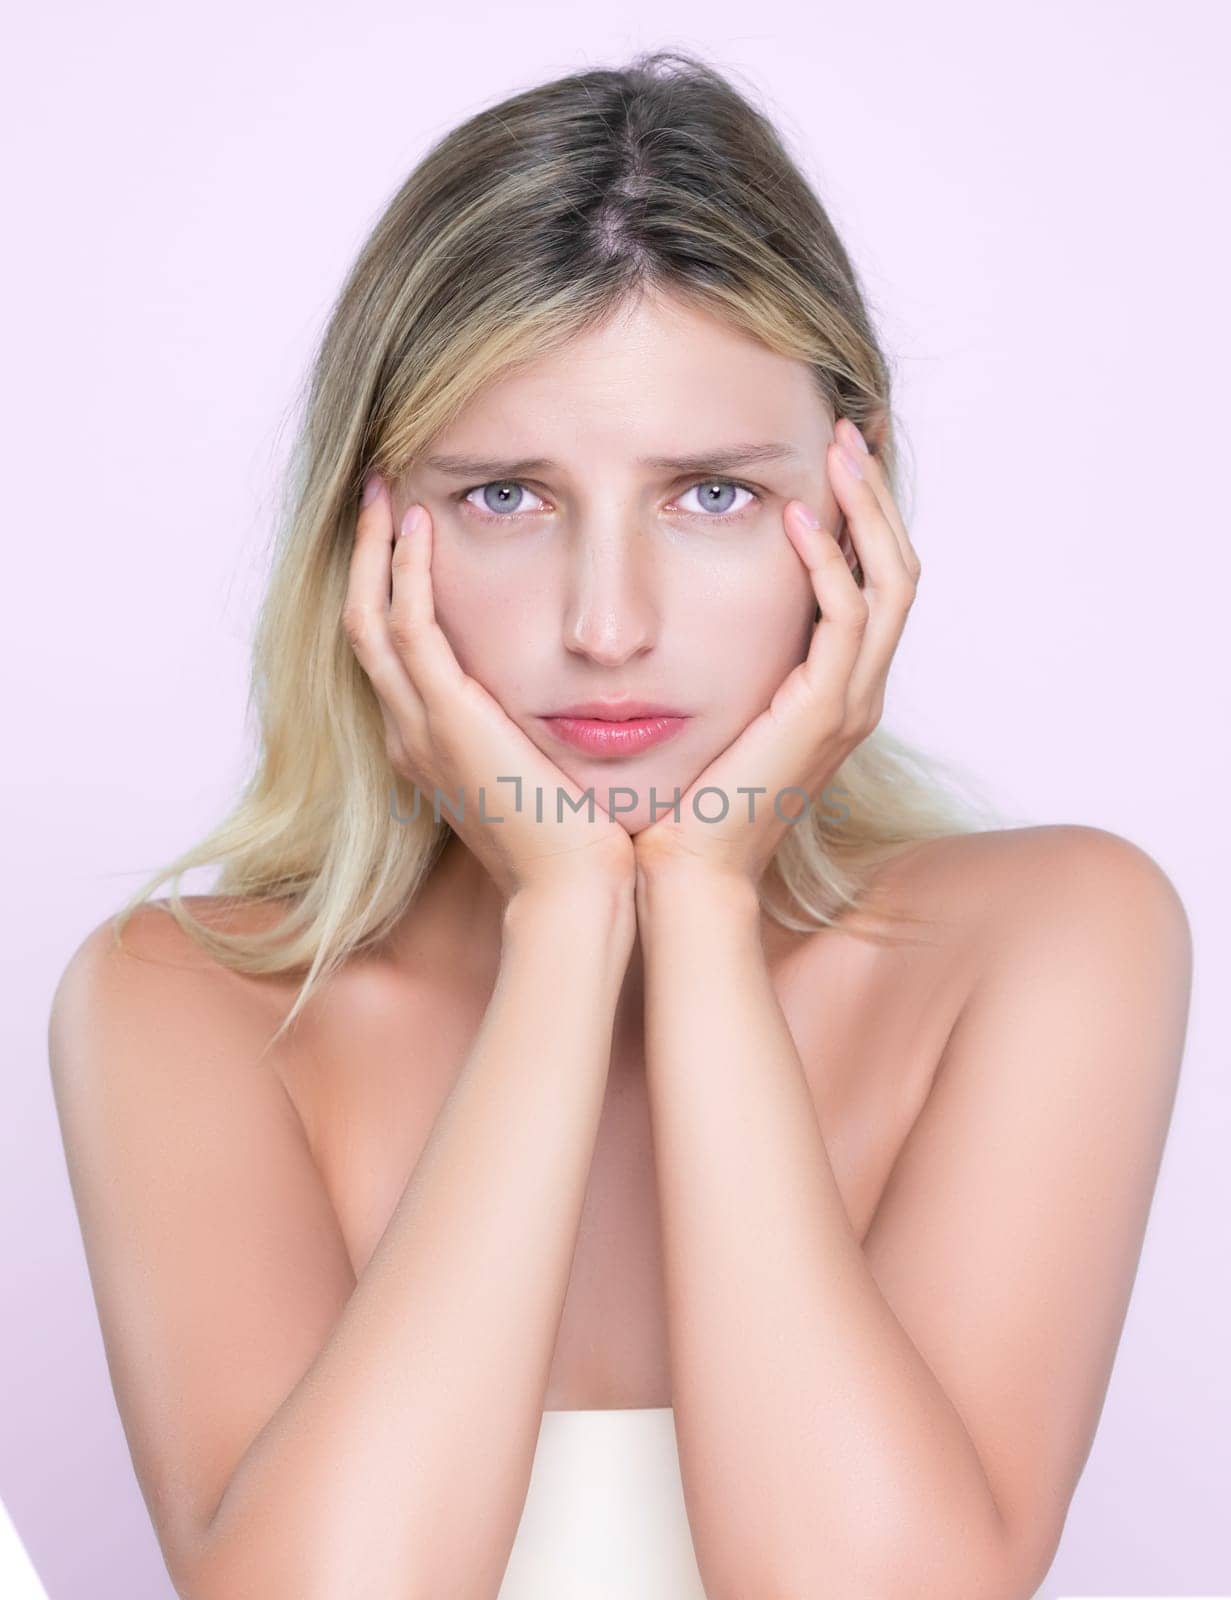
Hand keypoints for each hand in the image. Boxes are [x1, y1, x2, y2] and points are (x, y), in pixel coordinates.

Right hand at [343, 475, 634, 901]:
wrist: (576, 890)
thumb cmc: (577, 840)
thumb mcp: (544, 775)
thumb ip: (534, 736)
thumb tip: (564, 702)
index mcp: (431, 747)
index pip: (393, 653)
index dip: (390, 590)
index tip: (409, 537)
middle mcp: (411, 735)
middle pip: (364, 627)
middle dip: (369, 558)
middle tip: (380, 495)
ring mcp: (420, 730)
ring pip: (372, 619)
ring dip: (377, 551)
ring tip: (388, 492)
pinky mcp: (447, 722)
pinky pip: (409, 629)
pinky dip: (408, 574)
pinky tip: (421, 528)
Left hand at [633, 417, 920, 887]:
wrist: (681, 867)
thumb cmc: (684, 794)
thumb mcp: (715, 706)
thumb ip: (727, 655)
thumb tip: (691, 598)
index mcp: (835, 691)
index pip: (874, 585)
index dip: (866, 518)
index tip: (836, 458)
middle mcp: (856, 694)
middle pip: (898, 572)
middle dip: (877, 496)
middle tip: (850, 430)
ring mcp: (847, 705)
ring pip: (889, 584)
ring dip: (866, 510)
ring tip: (837, 449)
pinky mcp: (822, 714)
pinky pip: (844, 620)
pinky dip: (828, 563)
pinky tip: (796, 519)